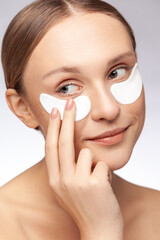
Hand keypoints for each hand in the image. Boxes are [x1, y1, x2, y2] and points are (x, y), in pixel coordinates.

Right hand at [45, 99, 123, 239]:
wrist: (99, 231)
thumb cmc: (84, 206)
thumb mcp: (67, 189)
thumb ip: (65, 170)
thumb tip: (70, 148)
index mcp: (54, 180)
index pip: (50, 148)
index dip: (52, 128)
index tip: (54, 112)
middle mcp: (62, 180)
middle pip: (63, 142)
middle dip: (66, 119)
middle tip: (70, 103)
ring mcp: (78, 182)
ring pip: (87, 153)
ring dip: (94, 163)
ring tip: (96, 179)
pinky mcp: (94, 184)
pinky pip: (102, 164)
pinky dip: (105, 173)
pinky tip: (104, 187)